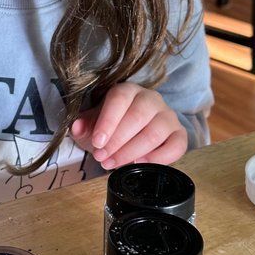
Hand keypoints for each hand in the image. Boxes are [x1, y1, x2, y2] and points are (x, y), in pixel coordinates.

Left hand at [71, 84, 186, 169]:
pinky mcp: (179, 134)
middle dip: (117, 141)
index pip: (120, 98)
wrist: (130, 136)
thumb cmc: (110, 128)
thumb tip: (76, 127)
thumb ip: (83, 126)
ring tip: (114, 164)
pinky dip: (158, 158)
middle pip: (138, 116)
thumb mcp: (92, 126)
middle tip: (101, 157)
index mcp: (128, 90)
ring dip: (132, 152)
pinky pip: (176, 146)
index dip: (108, 121)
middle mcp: (151, 99)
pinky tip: (139, 164)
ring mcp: (167, 116)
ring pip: (155, 132)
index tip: (97, 142)